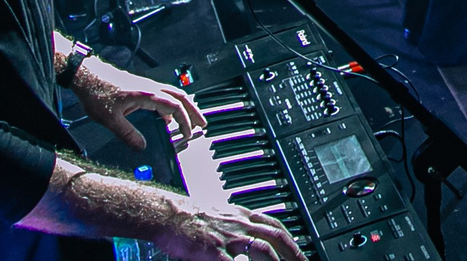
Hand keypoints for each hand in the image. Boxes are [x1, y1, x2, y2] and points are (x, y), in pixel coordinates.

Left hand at [71, 56, 205, 151]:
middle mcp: (150, 88)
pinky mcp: (139, 87)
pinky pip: (162, 96)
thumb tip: (141, 147)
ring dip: (184, 107)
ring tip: (189, 120)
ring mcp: (145, 86)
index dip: (184, 121)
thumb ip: (127, 134)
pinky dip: (170, 106)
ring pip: (172, 94)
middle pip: (180, 97)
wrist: (86, 74)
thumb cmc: (97, 91)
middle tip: (203, 123)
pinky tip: (165, 117)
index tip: (188, 134)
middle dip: (193, 111)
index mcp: (147, 94)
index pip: (175, 107)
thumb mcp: (110, 119)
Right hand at [161, 202, 304, 260]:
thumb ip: (237, 224)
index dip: (290, 239)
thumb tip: (251, 233)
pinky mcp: (213, 251)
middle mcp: (239, 224)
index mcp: (241, 215)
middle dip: (293, 253)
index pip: (274, 225)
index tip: (298, 250)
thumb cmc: (189, 215)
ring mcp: (228, 237)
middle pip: (275, 238)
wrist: (167, 213)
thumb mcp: (220, 214)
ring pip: (262, 250)